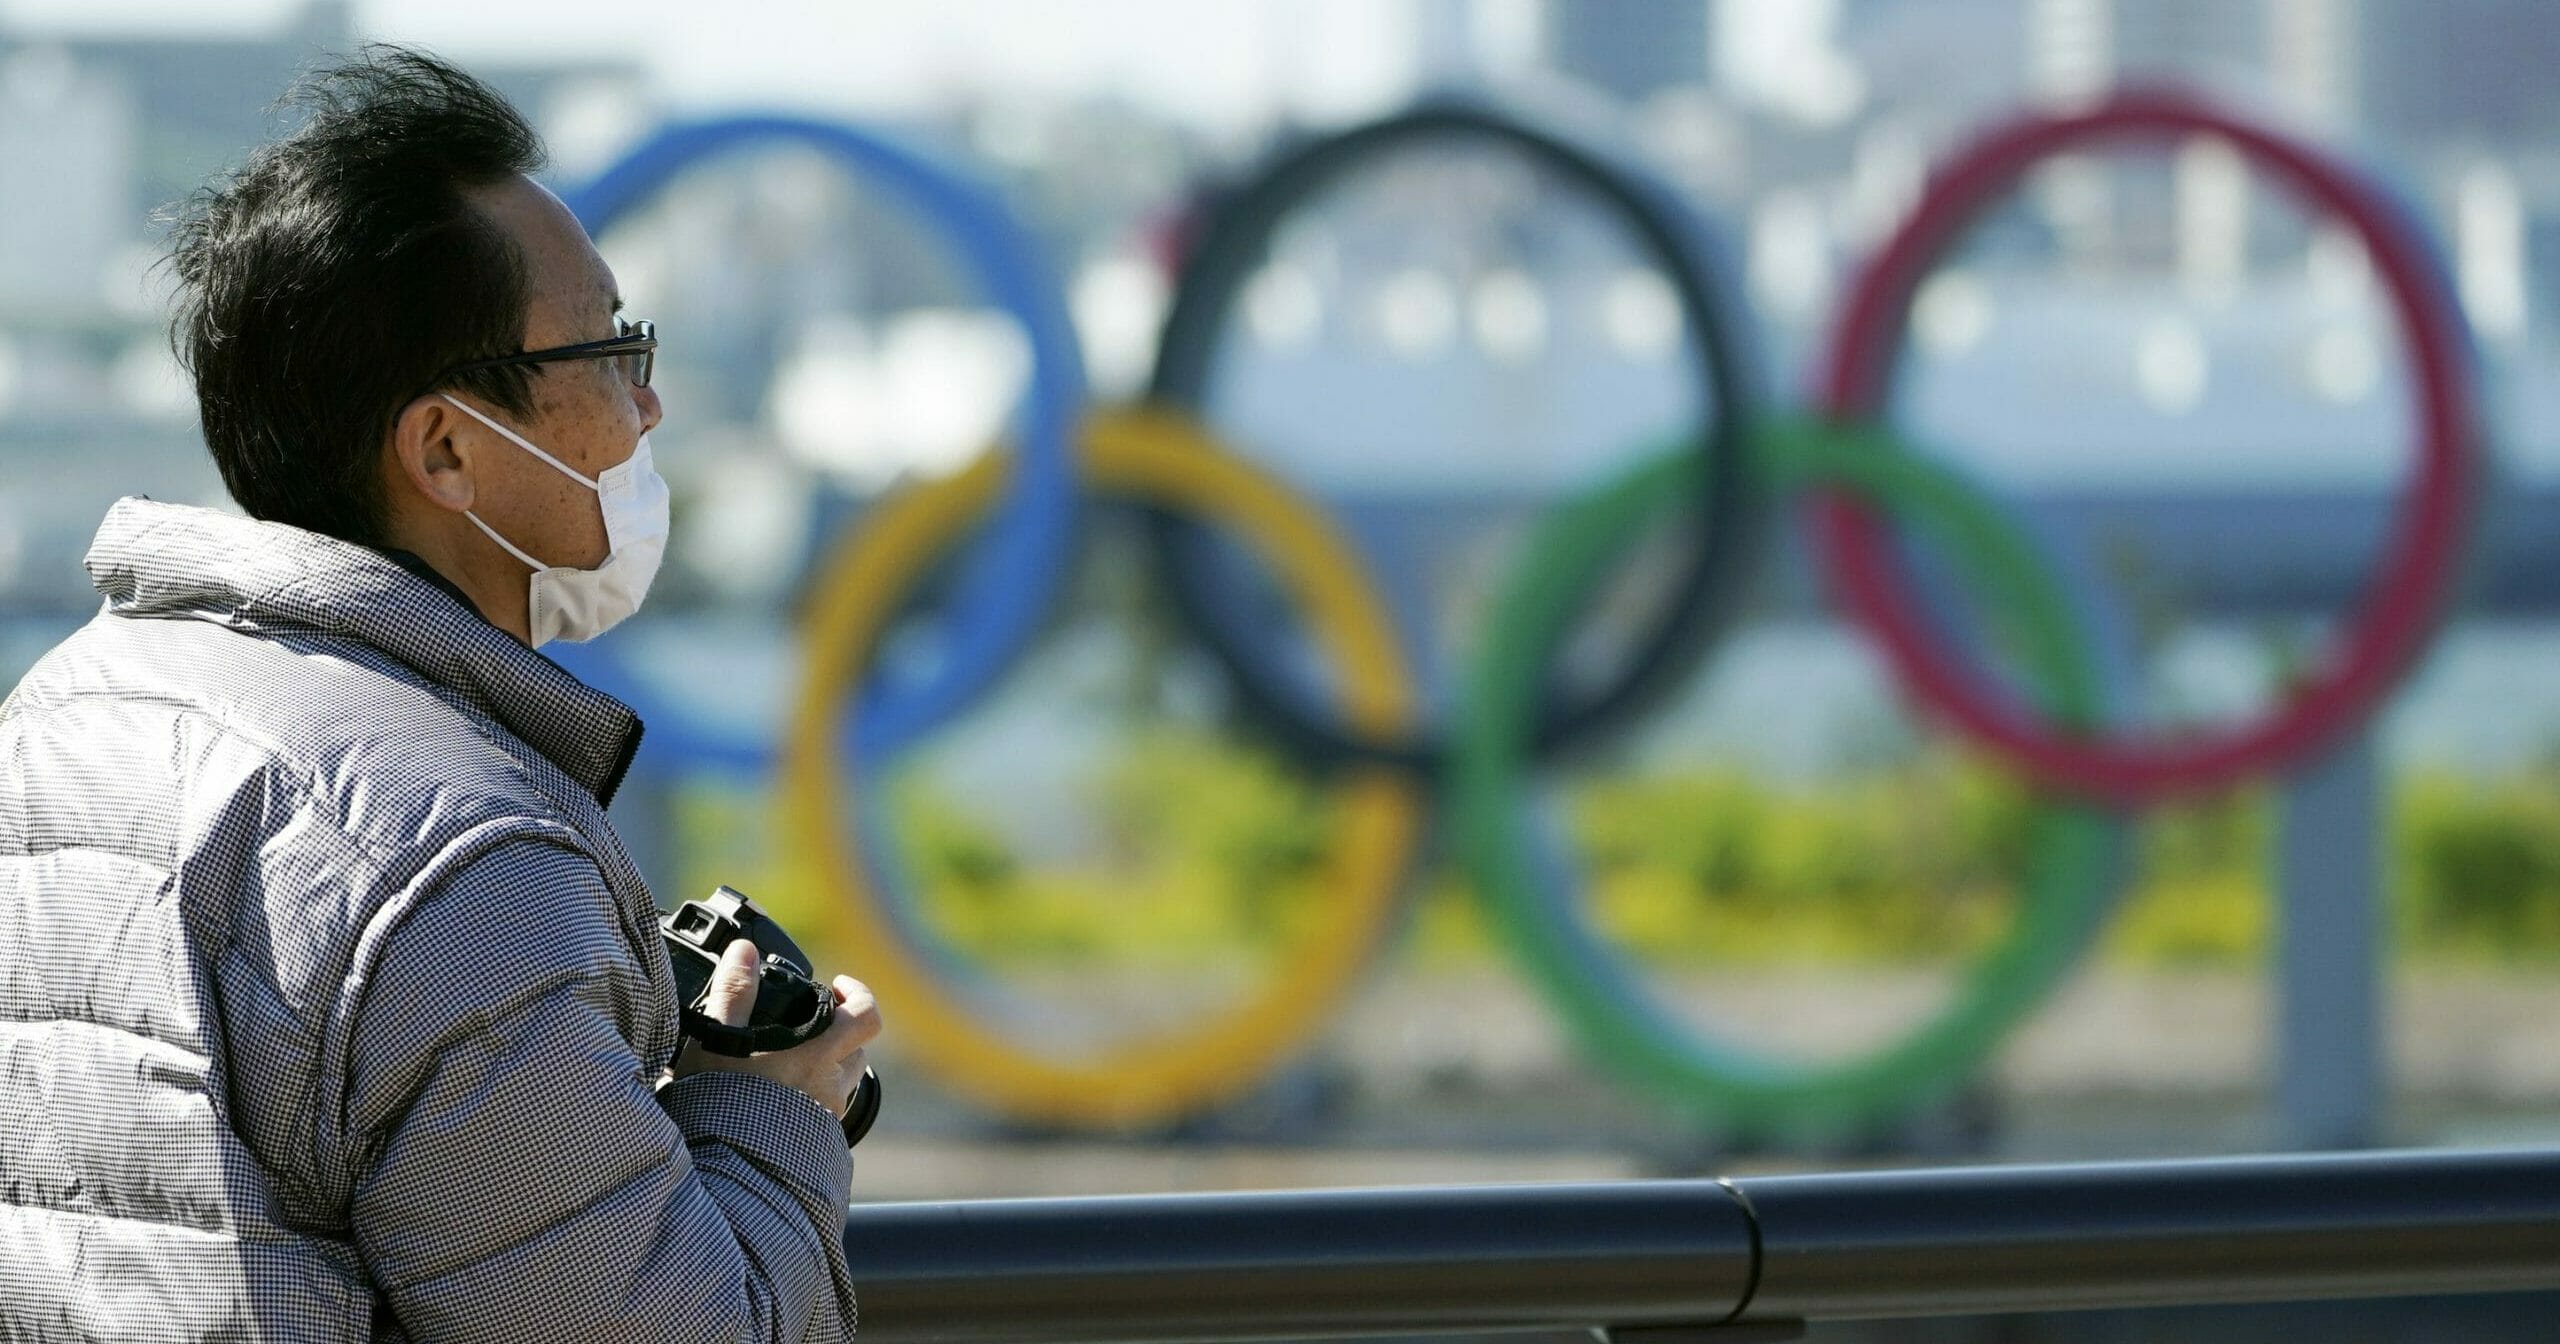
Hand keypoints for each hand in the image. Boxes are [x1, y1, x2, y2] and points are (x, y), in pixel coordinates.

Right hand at [671, 939, 880, 1120]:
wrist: (720, 1167)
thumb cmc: (721, 1103)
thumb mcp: (719, 1038)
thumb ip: (733, 991)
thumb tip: (744, 950)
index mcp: (819, 1055)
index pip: (867, 1015)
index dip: (858, 994)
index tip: (836, 986)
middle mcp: (831, 1087)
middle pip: (856, 1049)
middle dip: (839, 1031)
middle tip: (808, 1025)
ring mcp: (825, 1118)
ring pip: (843, 1082)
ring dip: (827, 1066)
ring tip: (790, 1060)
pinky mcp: (813, 1141)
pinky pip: (825, 1111)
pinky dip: (812, 1097)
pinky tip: (780, 1096)